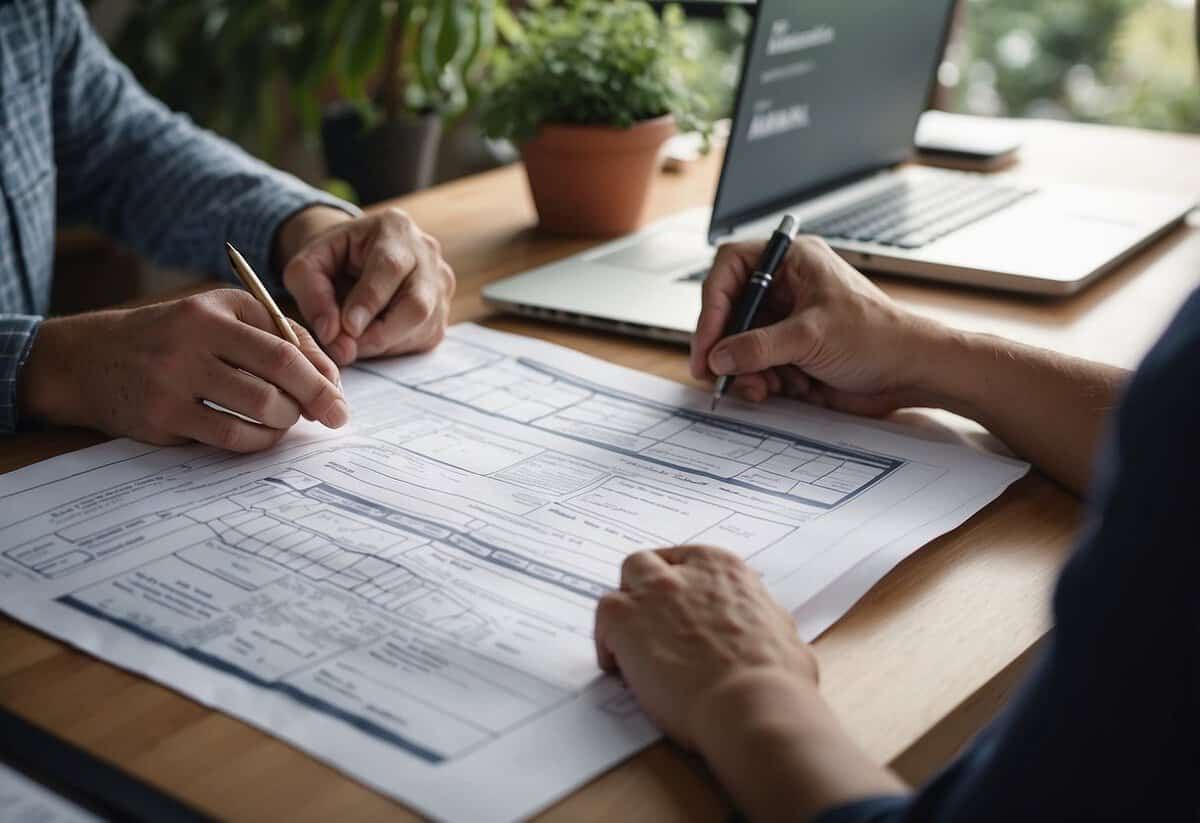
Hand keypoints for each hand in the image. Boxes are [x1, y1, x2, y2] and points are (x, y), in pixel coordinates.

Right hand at [19, 290, 347, 451]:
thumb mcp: (216, 315)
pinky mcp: (163, 418)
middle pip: (279, 377)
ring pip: (259, 409)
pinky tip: (261, 435)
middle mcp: (193, 340)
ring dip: (285, 421)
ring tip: (286, 420)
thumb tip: (328, 374)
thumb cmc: (170, 337)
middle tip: (331, 416)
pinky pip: (230, 436)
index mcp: (214, 310)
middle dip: (316, 401)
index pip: (285, 346)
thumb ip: (274, 334)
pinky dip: (258, 440)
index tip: (339, 394)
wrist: (86, 360)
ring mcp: (175, 380)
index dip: (321, 374)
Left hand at [278, 206, 454, 365]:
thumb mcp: (308, 264)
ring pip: (422, 326)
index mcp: (395, 228)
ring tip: (353, 340)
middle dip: (380, 332)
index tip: (347, 328)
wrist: (358, 257)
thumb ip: (312, 294)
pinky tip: (371, 335)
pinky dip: (393, 346)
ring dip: (383, 342)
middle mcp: (427, 253)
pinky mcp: (443, 311)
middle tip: (348, 347)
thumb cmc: (333, 258)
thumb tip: (332, 334)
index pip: (390, 268)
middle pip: (417, 303)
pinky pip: (422, 337)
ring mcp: (440, 283)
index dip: (369, 301)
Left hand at [595, 545, 817, 751]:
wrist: (752, 703)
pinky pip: (602, 618)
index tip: (679, 603)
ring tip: (631, 643)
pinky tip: (619, 667)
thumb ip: (758, 618)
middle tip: (649, 620)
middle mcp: (684, 572)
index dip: (679, 583)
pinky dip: (606, 641)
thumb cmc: (777, 678)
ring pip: (623, 583)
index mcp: (724, 568)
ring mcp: (651, 594)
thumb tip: (756, 628)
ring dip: (625, 610)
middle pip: (648, 563)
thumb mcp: (781, 631)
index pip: (687, 559)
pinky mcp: (624, 620)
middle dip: (645, 588)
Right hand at [689, 237, 949, 415]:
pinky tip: (779, 390)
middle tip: (716, 372)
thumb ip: (758, 346)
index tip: (708, 339)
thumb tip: (719, 355)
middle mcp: (786, 287)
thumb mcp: (811, 336)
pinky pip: (756, 364)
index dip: (713, 303)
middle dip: (726, 344)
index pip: (731, 268)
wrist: (911, 373)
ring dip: (745, 369)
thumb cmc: (879, 337)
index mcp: (792, 262)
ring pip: (739, 343)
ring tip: (762, 386)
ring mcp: (787, 320)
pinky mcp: (791, 351)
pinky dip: (760, 380)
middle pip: (730, 310)